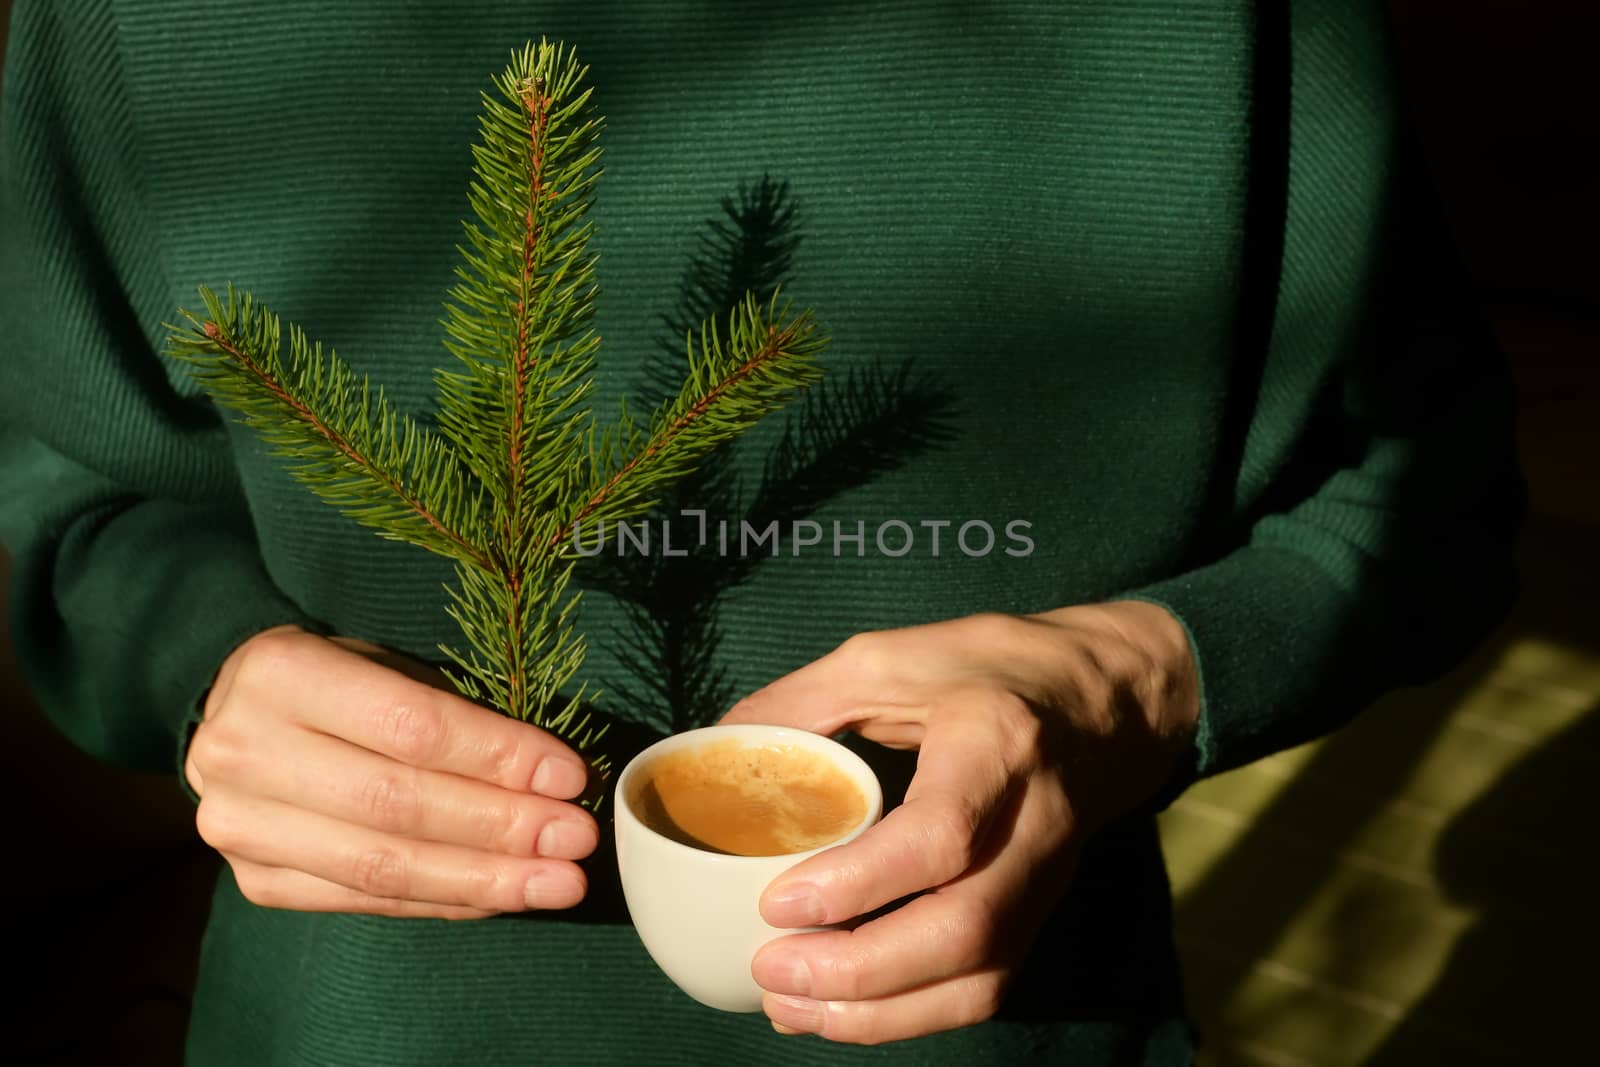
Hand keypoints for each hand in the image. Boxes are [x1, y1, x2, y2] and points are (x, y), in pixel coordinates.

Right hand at [186, 625, 596, 917]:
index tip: (569, 777)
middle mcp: (245, 752)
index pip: (412, 727)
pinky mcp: (255, 880)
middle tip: (575, 839)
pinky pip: (365, 901)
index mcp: (282, 673)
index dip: (496, 756)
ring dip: (483, 879)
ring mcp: (240, 826)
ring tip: (556, 883)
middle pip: (397, 804)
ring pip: (381, 866)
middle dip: (500, 827)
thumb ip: (450, 714)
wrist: (231, 712)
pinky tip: (501, 897)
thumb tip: (551, 780)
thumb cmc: (337, 678)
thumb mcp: (384, 663)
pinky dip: (443, 901)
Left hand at [720, 601, 1198, 1043]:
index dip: (858, 882)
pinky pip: (982, 988)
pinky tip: (840, 1011)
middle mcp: (1033, 825)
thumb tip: (717, 749)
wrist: (1109, 699)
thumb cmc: (992, 667)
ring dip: (879, 1012)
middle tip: (770, 970)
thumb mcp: (892, 656)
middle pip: (965, 930)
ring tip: (790, 1008)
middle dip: (860, 970)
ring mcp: (1044, 880)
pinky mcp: (1037, 914)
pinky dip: (909, 1015)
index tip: (777, 901)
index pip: (942, 835)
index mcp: (997, 744)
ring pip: (979, 977)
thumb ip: (803, 701)